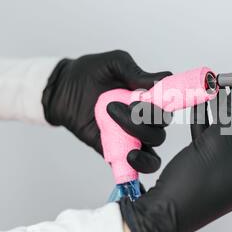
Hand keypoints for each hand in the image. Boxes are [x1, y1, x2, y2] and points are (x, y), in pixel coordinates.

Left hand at [42, 50, 171, 172]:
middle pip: (159, 131)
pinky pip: (132, 167)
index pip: (168, 109)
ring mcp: (130, 138)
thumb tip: (162, 79)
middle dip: (143, 122)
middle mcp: (144, 121)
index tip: (148, 99)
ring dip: (141, 143)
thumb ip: (136, 72)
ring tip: (122, 133)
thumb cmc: (90, 73)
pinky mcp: (115, 151)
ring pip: (152, 151)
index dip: (163, 108)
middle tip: (118, 107)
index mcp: (149, 100)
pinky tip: (129, 157)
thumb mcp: (114, 64)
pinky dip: (136, 168)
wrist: (63, 88)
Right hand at [119, 65, 231, 231]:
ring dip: (222, 108)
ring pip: (230, 131)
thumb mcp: (219, 140)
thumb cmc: (194, 183)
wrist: (162, 211)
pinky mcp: (212, 168)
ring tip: (216, 85)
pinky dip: (207, 122)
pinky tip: (200, 103)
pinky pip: (214, 140)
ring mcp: (231, 170)